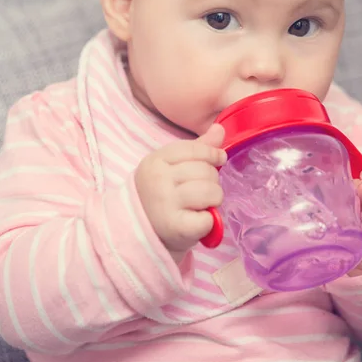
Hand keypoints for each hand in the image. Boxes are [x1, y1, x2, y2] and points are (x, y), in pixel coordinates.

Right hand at [135, 124, 226, 261]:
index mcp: (156, 161)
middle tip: (200, 191)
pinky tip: (197, 221)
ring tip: (202, 205)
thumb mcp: (172, 166)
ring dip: (213, 200)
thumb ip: (198, 147)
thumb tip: (220, 129)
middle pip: (206, 171)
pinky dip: (209, 222)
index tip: (219, 160)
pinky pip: (209, 219)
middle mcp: (158, 180)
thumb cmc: (162, 194)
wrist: (141, 232)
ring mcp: (165, 203)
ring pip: (211, 192)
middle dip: (212, 181)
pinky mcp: (176, 227)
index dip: (212, 154)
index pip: (195, 149)